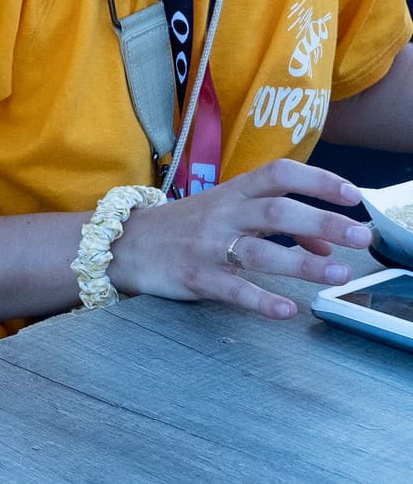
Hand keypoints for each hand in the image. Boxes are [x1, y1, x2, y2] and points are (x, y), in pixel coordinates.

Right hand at [107, 160, 372, 318]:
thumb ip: (277, 224)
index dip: (317, 180)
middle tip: (361, 236)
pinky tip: (287, 310)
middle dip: (323, 221)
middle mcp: (223, 214)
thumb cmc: (186, 226)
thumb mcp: (228, 213)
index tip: (353, 195)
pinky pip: (232, 289)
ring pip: (260, 250)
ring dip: (304, 263)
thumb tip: (326, 245)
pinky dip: (261, 300)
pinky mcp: (195, 276)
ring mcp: (208, 246)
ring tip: (340, 274)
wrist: (125, 243)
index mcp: (233, 193)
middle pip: (277, 210)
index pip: (279, 174)